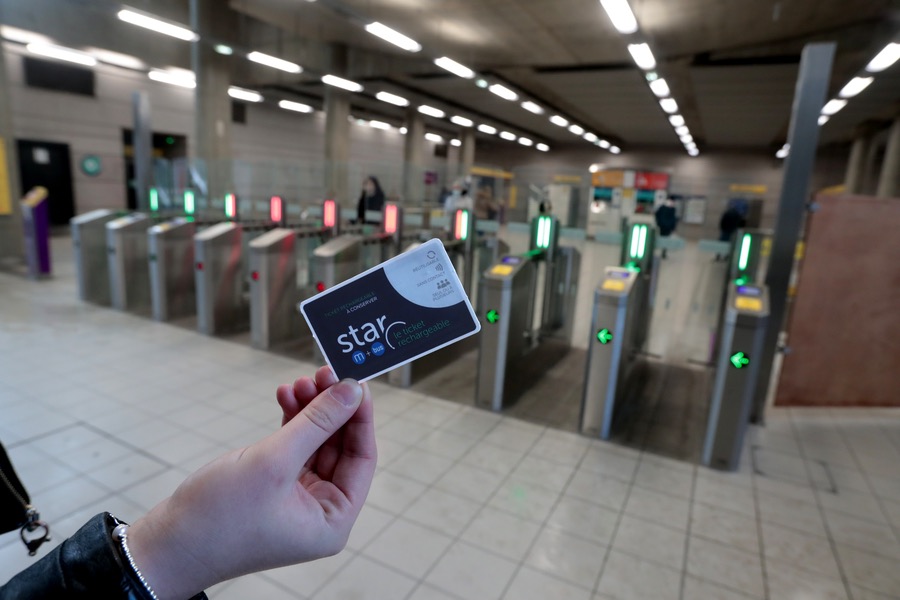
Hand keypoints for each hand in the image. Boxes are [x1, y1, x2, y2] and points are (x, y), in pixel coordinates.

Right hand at [127, 367, 376, 599]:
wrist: (167, 542)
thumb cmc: (219, 516)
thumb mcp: (275, 461)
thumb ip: (317, 422)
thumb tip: (352, 391)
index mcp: (333, 519)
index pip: (362, 458)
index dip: (360, 416)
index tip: (355, 380)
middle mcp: (321, 511)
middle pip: (340, 447)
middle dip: (331, 408)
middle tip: (323, 373)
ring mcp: (297, 498)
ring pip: (316, 442)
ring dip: (310, 410)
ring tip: (298, 382)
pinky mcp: (275, 486)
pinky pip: (294, 446)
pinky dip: (291, 420)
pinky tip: (285, 395)